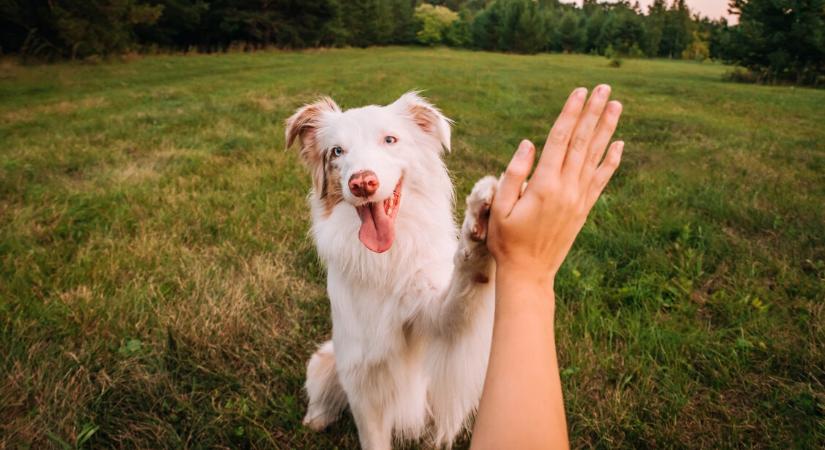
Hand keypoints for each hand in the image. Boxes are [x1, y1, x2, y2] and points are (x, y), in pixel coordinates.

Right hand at [488, 85, 623, 285]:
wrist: (529, 272)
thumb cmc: (506, 240)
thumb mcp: (499, 207)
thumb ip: (513, 174)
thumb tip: (529, 144)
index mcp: (544, 185)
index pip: (560, 140)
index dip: (570, 114)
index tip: (579, 92)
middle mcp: (566, 188)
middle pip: (582, 142)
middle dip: (593, 113)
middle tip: (604, 88)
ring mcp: (578, 199)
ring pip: (595, 156)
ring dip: (606, 129)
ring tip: (616, 105)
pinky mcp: (584, 209)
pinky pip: (601, 180)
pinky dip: (611, 161)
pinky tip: (619, 144)